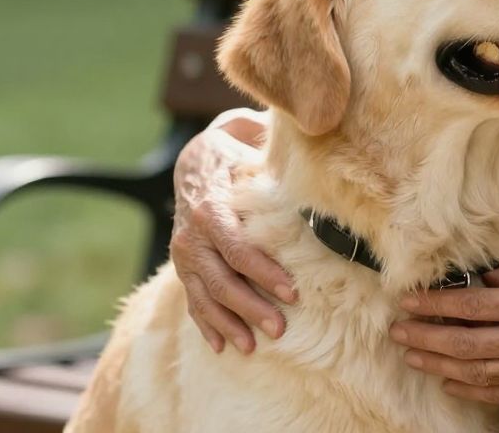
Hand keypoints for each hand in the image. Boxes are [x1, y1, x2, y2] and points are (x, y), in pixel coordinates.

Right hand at [170, 108, 296, 353]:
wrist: (194, 159)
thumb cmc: (235, 155)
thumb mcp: (250, 150)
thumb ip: (274, 162)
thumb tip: (314, 163)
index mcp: (211, 207)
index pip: (237, 249)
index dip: (264, 273)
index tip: (292, 293)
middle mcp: (192, 235)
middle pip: (222, 280)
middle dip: (251, 308)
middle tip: (280, 330)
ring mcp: (184, 254)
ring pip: (206, 297)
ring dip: (229, 324)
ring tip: (252, 347)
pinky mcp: (183, 266)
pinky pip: (193, 300)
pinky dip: (206, 324)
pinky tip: (222, 345)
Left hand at [388, 265, 498, 403]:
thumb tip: (485, 277)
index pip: (474, 304)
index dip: (437, 304)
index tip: (411, 300)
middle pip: (464, 341)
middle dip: (425, 336)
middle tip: (398, 330)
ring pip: (473, 371)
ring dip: (437, 364)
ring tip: (412, 355)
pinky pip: (496, 391)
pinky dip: (466, 388)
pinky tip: (447, 380)